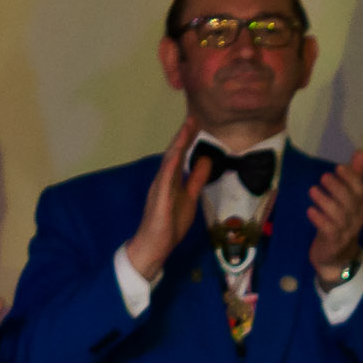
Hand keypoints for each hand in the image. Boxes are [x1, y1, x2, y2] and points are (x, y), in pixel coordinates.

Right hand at [128, 119, 206, 284]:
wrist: (155, 245)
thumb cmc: (170, 222)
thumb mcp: (190, 197)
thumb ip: (196, 179)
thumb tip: (206, 160)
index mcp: (171, 179)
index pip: (180, 154)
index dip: (188, 138)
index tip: (197, 121)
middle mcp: (163, 179)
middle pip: (174, 153)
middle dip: (183, 135)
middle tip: (193, 117)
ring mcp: (159, 188)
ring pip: (168, 162)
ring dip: (177, 145)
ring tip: (185, 129)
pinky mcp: (159, 200)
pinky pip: (164, 181)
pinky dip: (169, 167)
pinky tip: (175, 155)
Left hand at [307, 152, 362, 279]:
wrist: (337, 257)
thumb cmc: (341, 222)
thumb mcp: (348, 200)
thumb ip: (354, 176)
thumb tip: (361, 151)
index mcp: (361, 206)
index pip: (361, 190)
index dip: (351, 178)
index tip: (338, 167)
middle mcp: (356, 218)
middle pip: (350, 201)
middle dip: (337, 188)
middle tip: (323, 177)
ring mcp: (346, 231)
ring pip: (339, 215)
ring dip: (325, 201)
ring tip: (313, 191)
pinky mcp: (334, 242)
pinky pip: (329, 230)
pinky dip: (319, 219)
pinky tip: (310, 211)